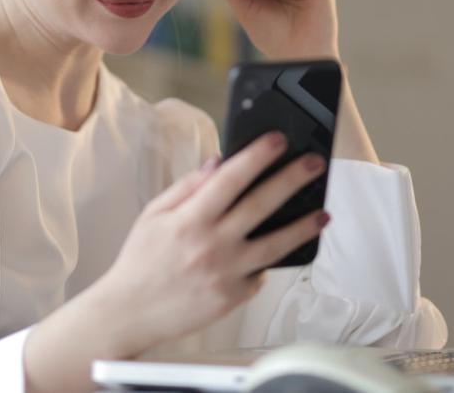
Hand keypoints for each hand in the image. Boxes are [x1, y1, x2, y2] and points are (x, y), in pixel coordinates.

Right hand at [93, 132, 331, 353]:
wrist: (131, 312)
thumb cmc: (140, 261)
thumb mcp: (153, 215)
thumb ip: (187, 187)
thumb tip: (219, 163)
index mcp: (189, 220)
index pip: (230, 179)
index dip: (257, 156)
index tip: (277, 141)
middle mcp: (211, 246)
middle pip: (261, 205)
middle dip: (292, 179)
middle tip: (313, 164)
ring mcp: (226, 274)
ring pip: (275, 245)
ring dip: (302, 227)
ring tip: (322, 213)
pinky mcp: (233, 297)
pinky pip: (259, 274)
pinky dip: (268, 261)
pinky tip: (278, 249)